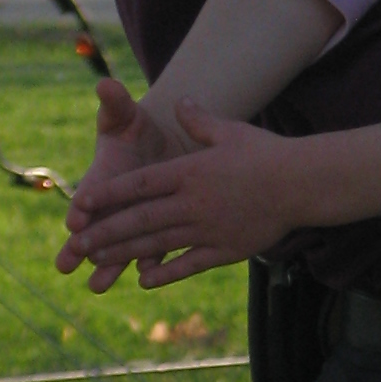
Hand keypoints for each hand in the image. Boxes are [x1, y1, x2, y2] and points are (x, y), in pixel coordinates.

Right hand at [55, 80, 188, 284]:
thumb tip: (105, 84)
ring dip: (108, 265)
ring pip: (119, 247)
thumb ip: (115, 104)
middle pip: (93, 230)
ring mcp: (133, 220)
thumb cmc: (139, 128)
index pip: (88, 195)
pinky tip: (147, 276)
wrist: (166, 143)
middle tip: (65, 265)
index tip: (75, 220)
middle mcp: (113, 205)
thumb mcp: (126, 116)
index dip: (81, 206)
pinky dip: (149, 262)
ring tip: (96, 286)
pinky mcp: (158, 228)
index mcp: (103, 179)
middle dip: (79, 248)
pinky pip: (153, 250)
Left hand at [57, 100, 300, 287]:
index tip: (81, 204)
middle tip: (76, 245)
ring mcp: (208, 228)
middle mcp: (193, 202)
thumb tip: (181, 101)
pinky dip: (165, 274)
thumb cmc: (267, 153)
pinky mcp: (225, 249)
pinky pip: (189, 264)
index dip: (107, 195)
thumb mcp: (230, 131)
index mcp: (189, 171)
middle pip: (139, 219)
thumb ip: (199, 120)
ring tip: (97, 262)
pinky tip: (144, 280)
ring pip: (157, 244)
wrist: (304, 182)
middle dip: (104, 232)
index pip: (138, 184)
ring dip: (124, 254)